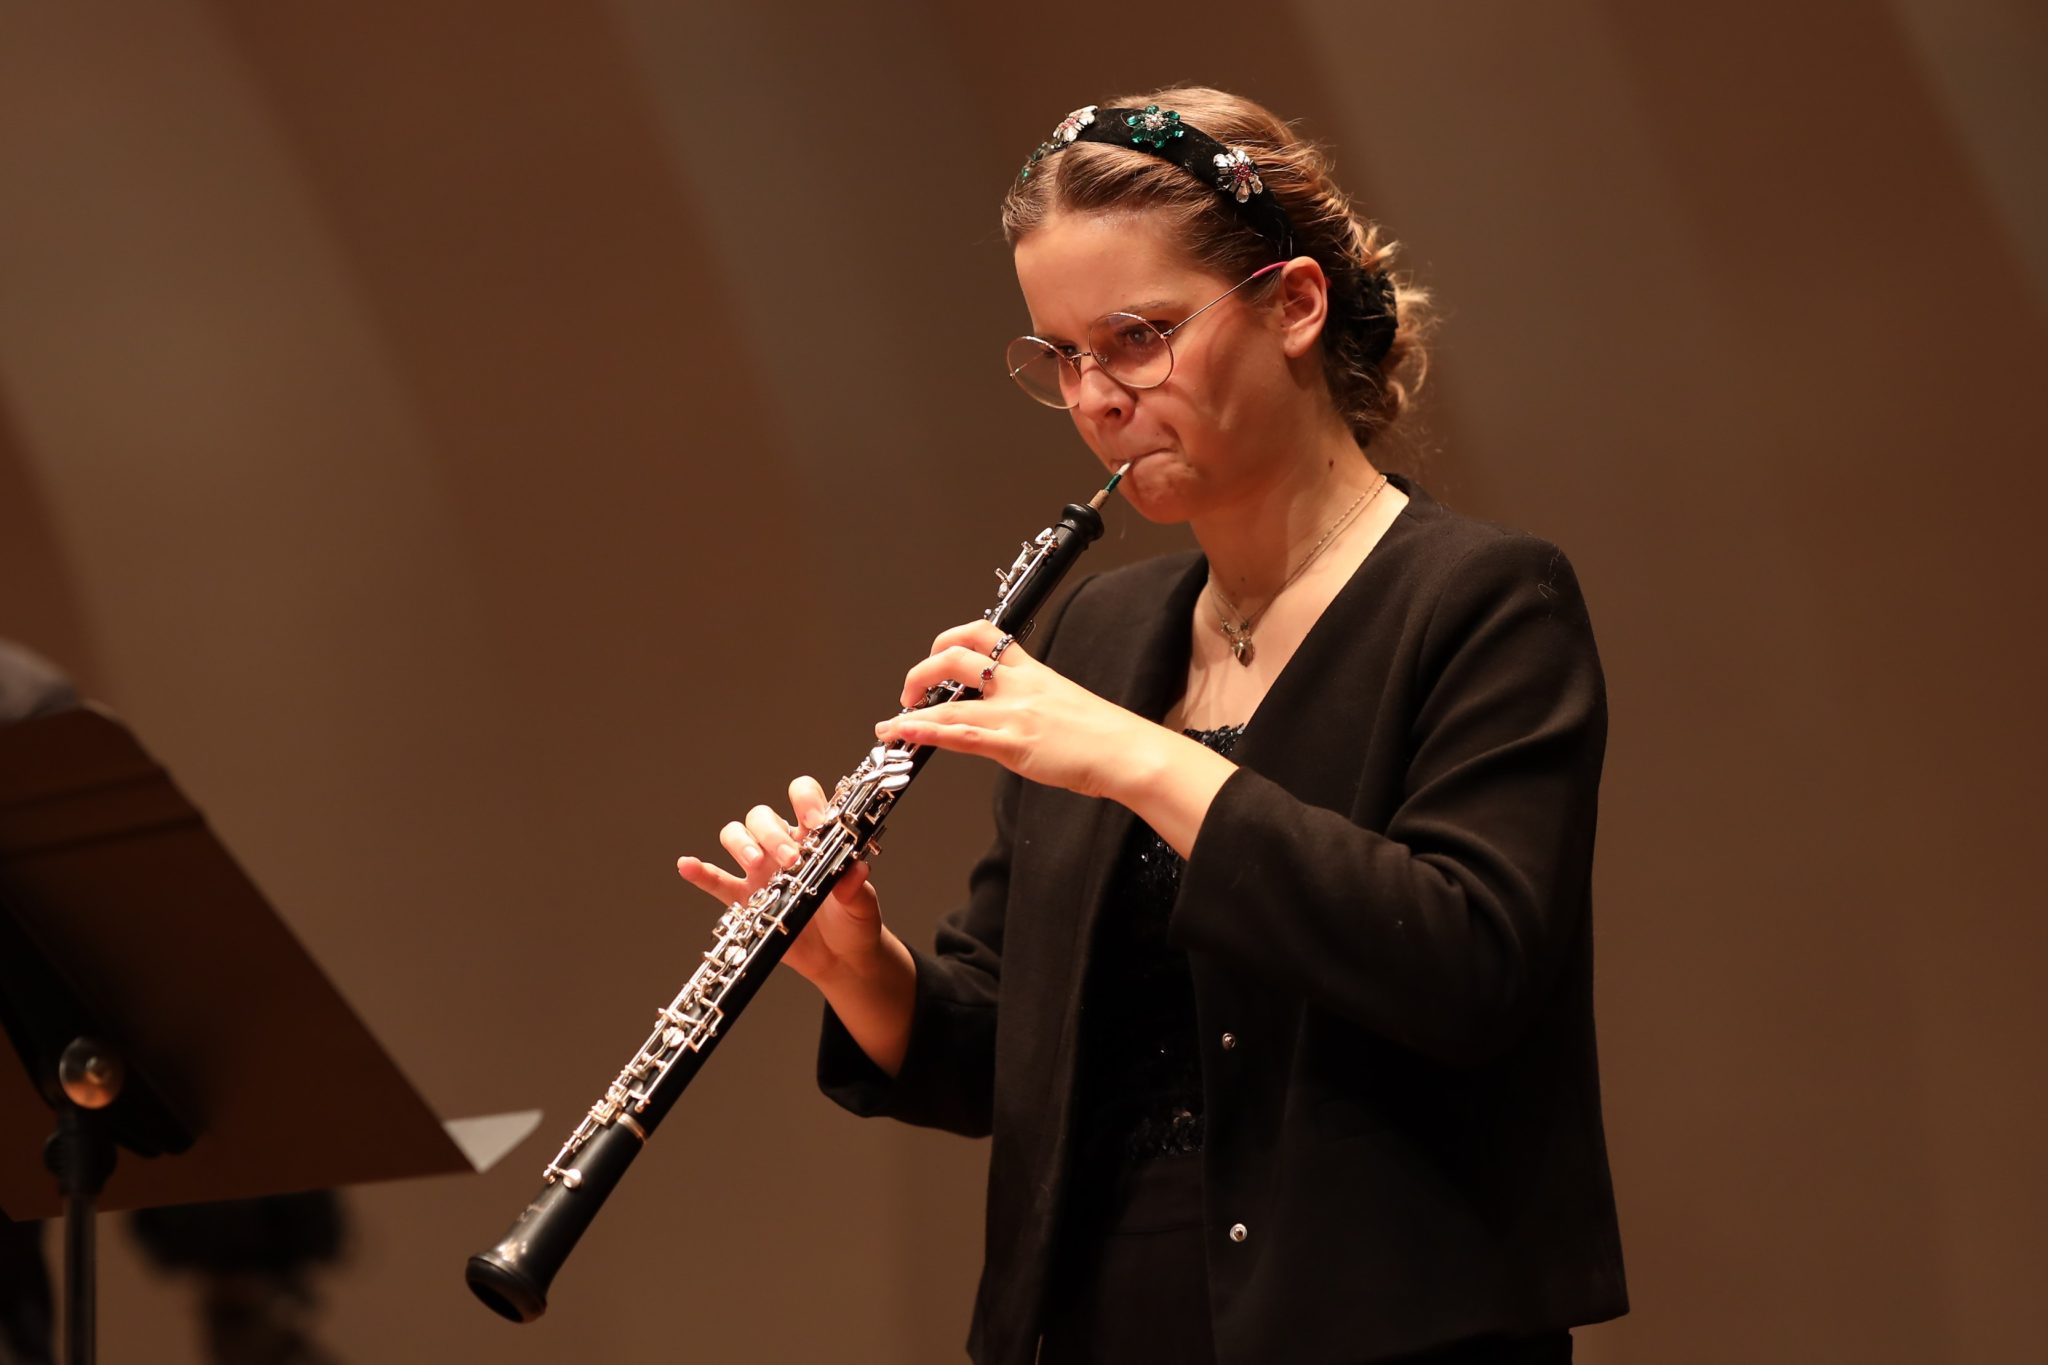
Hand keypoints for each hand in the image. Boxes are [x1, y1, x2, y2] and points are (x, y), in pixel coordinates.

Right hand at [674, 775, 884, 989]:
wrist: (841, 959)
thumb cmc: (854, 923)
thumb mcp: (863, 906)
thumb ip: (857, 887)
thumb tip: (856, 869)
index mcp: (815, 838)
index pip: (803, 797)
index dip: (805, 800)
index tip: (814, 821)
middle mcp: (783, 847)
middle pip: (762, 817)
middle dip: (771, 832)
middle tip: (790, 859)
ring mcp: (761, 873)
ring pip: (736, 837)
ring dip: (741, 843)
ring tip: (755, 863)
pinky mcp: (745, 901)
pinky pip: (716, 881)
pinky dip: (700, 873)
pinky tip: (687, 865)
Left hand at [873, 619, 1158, 800]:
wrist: (1127, 751)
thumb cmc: (1104, 734)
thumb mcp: (1064, 703)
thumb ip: (1033, 701)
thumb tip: (1012, 712)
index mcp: (1032, 670)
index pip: (983, 635)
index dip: (950, 639)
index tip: (934, 654)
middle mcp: (1018, 685)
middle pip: (957, 657)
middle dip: (922, 671)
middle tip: (909, 692)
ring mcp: (1014, 713)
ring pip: (951, 699)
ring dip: (912, 709)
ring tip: (892, 723)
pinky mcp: (1014, 743)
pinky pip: (961, 735)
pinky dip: (927, 732)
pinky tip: (906, 734)